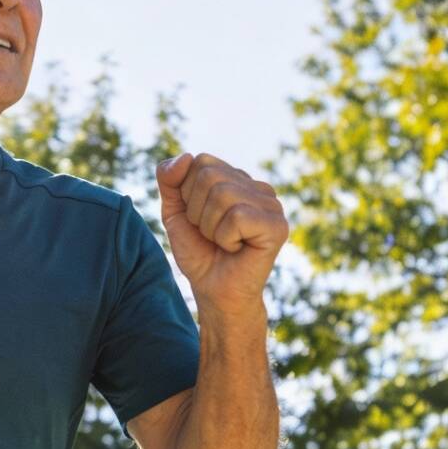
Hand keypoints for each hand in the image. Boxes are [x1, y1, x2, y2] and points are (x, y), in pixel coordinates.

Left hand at [157, 151, 287, 304]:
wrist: (214, 292)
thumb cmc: (199, 253)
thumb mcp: (174, 212)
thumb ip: (170, 179)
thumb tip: (187, 156)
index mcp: (238, 179)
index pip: (200, 162)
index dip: (187, 195)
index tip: (198, 220)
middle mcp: (258, 187)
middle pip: (209, 176)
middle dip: (196, 211)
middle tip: (210, 235)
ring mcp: (272, 205)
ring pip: (222, 195)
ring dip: (210, 227)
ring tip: (224, 242)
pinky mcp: (278, 226)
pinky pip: (237, 217)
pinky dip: (225, 238)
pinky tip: (237, 249)